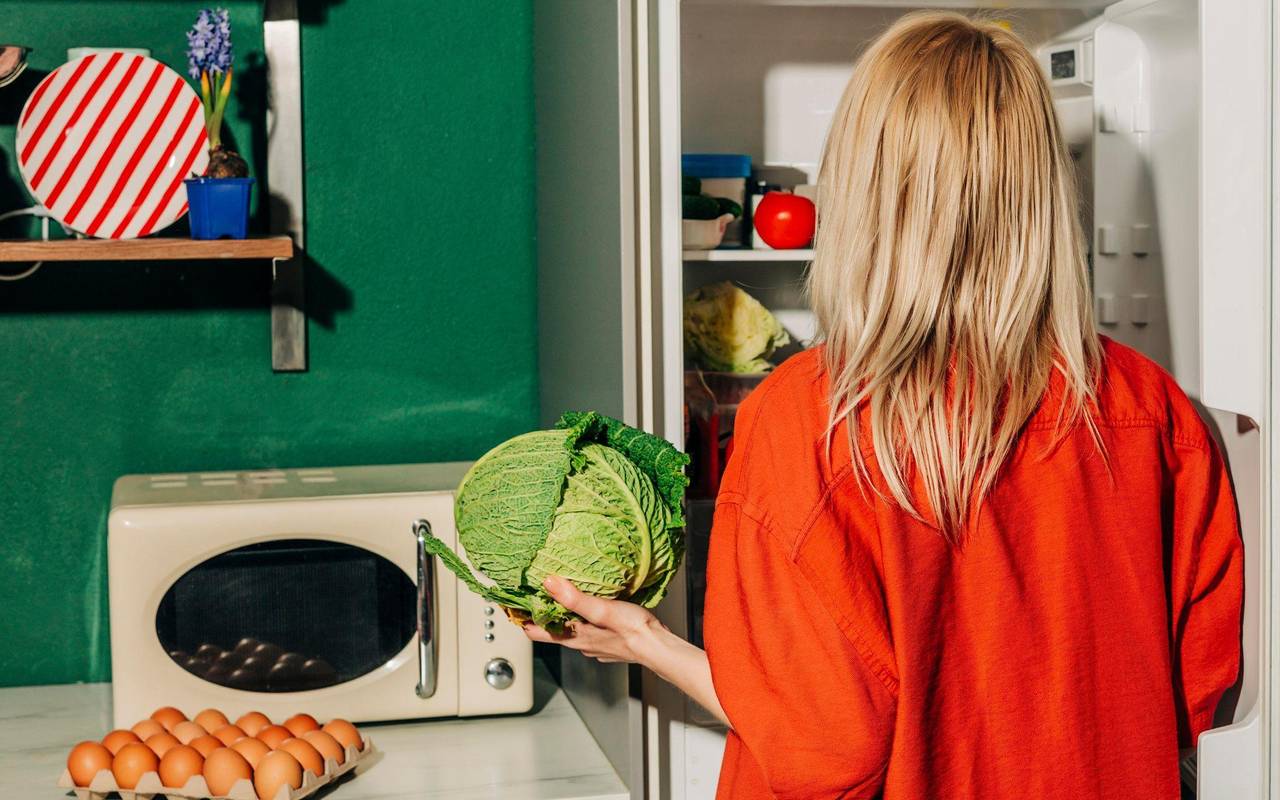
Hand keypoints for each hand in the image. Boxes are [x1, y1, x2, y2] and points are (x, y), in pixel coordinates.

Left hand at [521, 576, 666, 664]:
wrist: (659, 647)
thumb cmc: (634, 631)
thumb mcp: (602, 609)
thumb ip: (574, 598)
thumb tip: (549, 583)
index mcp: (574, 636)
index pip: (535, 632)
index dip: (520, 619)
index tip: (509, 605)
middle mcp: (581, 643)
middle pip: (550, 631)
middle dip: (540, 614)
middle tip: (532, 595)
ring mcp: (594, 644)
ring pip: (569, 631)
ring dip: (561, 616)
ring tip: (558, 597)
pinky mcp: (608, 642)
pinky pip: (587, 630)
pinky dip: (581, 619)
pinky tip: (590, 610)